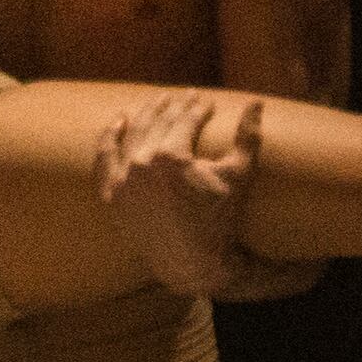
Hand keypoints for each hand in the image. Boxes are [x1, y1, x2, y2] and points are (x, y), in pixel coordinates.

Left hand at [94, 88, 299, 297]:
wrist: (195, 264)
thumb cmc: (221, 220)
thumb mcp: (239, 175)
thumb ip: (248, 136)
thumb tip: (257, 101)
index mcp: (172, 157)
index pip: (185, 120)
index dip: (198, 108)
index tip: (206, 102)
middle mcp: (141, 165)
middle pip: (158, 123)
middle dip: (173, 106)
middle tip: (184, 97)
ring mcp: (123, 181)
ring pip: (132, 135)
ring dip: (145, 114)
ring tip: (157, 101)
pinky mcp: (112, 196)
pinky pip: (104, 160)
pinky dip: (109, 138)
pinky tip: (118, 121)